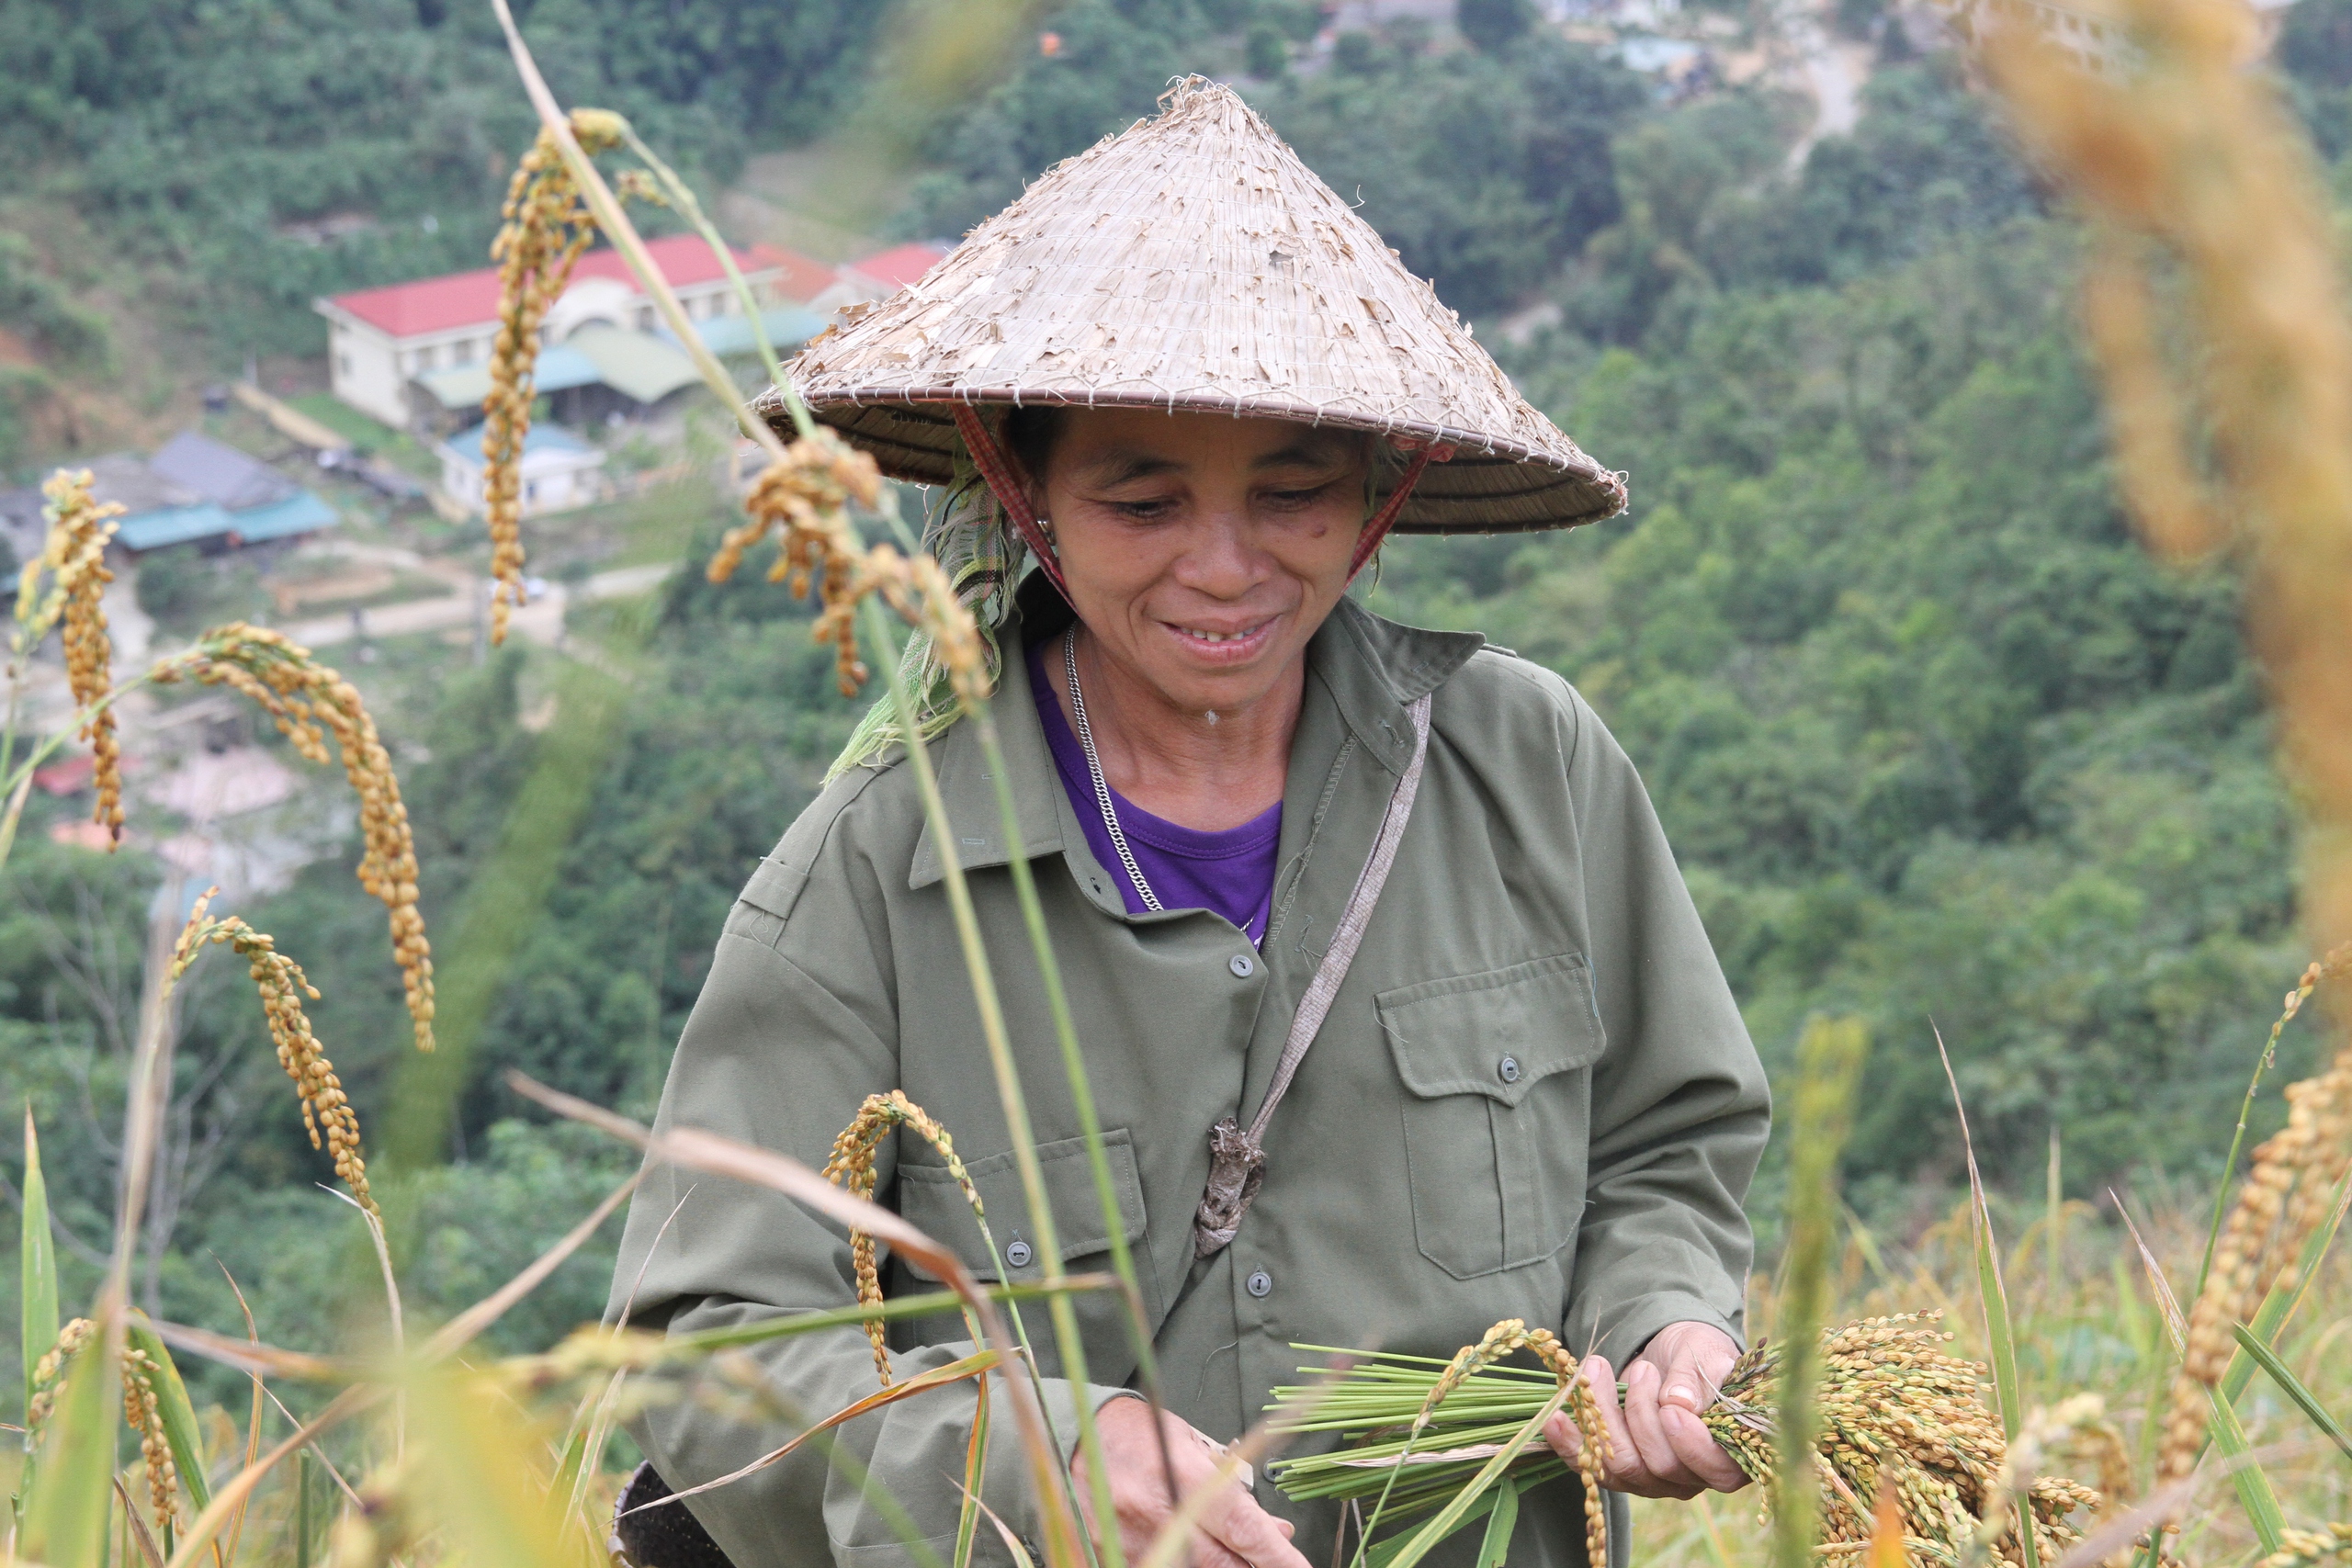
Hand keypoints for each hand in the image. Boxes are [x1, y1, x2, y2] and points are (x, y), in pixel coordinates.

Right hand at [1072, 1397, 1309, 1567]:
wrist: (1069, 1434)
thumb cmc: (1138, 1434)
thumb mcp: (1192, 1446)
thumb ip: (1233, 1490)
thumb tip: (1275, 1532)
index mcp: (1180, 1476)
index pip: (1243, 1528)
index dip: (1277, 1556)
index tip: (1299, 1566)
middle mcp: (1154, 1514)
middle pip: (1222, 1565)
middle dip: (1253, 1567)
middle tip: (1269, 1562)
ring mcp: (1129, 1543)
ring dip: (1220, 1567)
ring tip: (1231, 1554)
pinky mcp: (1109, 1558)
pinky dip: (1181, 1563)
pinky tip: (1194, 1554)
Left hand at [1542, 1321, 1750, 1499]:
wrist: (1669, 1357)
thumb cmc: (1699, 1356)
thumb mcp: (1705, 1355)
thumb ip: (1698, 1379)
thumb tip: (1681, 1402)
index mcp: (1730, 1454)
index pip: (1716, 1469)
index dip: (1692, 1445)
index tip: (1670, 1408)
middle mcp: (1691, 1478)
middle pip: (1661, 1466)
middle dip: (1641, 1413)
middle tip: (1641, 1369)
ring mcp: (1652, 1479)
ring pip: (1623, 1465)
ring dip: (1604, 1414)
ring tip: (1599, 1369)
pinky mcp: (1618, 1470)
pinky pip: (1591, 1467)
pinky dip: (1570, 1442)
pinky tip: (1554, 1418)